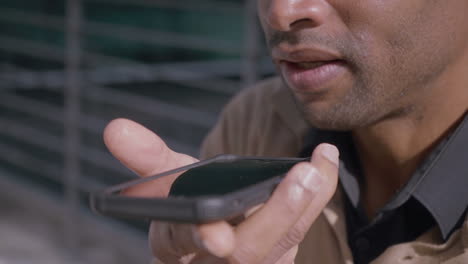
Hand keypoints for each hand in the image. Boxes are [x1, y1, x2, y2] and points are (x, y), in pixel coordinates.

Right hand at [104, 118, 338, 263]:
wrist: (219, 226)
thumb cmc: (189, 202)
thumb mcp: (167, 179)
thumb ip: (146, 156)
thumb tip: (114, 127)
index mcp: (175, 243)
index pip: (182, 244)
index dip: (199, 238)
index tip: (217, 236)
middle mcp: (212, 260)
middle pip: (245, 253)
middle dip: (274, 217)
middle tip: (301, 178)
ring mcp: (251, 262)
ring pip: (280, 246)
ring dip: (303, 206)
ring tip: (318, 166)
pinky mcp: (277, 257)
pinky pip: (299, 235)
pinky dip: (314, 202)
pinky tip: (323, 169)